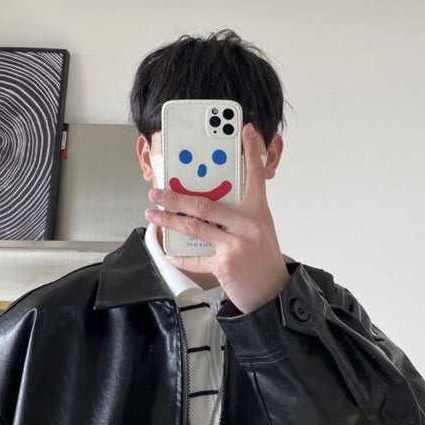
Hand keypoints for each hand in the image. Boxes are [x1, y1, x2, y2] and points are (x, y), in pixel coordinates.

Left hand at [144, 123, 289, 313]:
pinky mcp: (225, 265)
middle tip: (156, 192)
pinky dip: (179, 256)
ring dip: (168, 220)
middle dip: (175, 197)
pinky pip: (195, 258)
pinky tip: (168, 252)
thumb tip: (204, 205)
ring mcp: (235, 245)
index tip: (246, 129)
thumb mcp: (258, 230)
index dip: (251, 151)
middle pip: (204, 203)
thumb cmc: (262, 259)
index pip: (256, 176)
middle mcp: (248, 224)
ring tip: (152, 214)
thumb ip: (238, 215)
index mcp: (258, 211)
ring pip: (194, 226)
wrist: (272, 294)